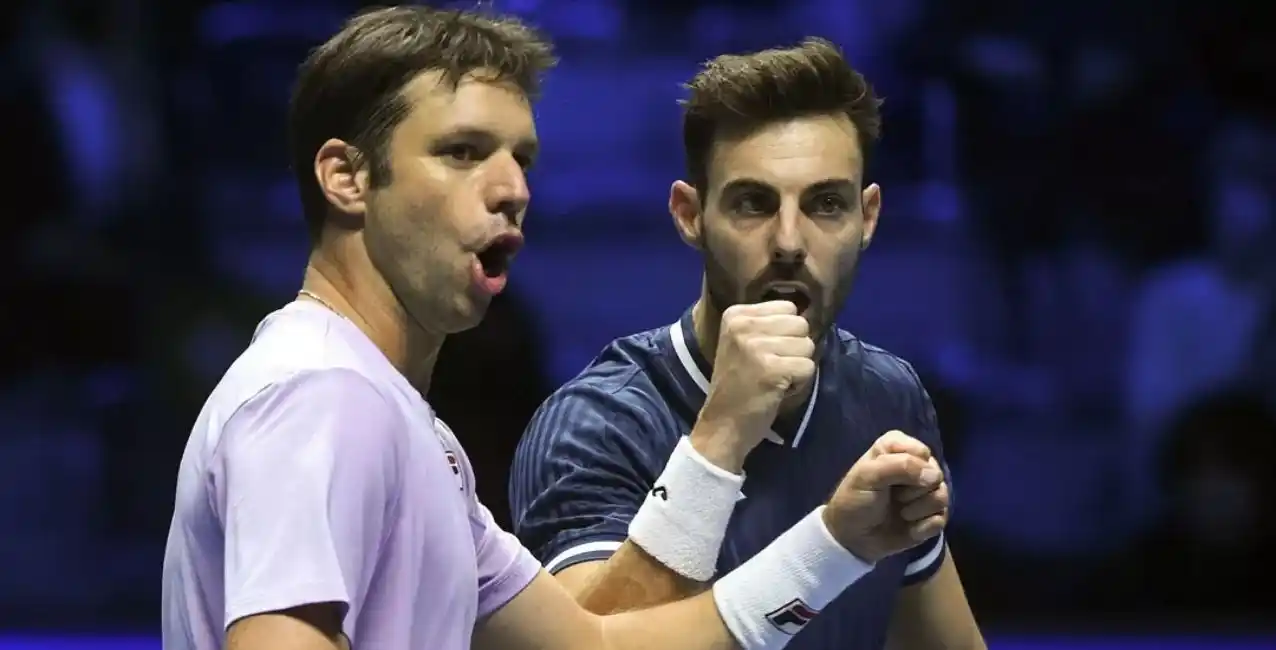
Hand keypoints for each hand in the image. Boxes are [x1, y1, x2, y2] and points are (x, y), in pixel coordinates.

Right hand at [690, 301, 814, 471]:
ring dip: (797, 366)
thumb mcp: (742, 343)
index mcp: (735, 314)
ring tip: (774, 379)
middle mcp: (743, 326)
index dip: (786, 333)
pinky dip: (800, 383)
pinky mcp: (771, 369)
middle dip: (795, 349)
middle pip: (801, 324)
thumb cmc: (737, 386)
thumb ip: (768, 326)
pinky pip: (808, 367)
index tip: (766, 353)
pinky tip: (778, 390)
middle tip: (773, 368)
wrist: (722, 425)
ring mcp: (756, 346)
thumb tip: (807, 318)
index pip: (788, 307)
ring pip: (808, 346)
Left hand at [822, 430, 947, 561]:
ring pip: (942, 496)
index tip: (887, 477)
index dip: (909, 467)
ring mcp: (925, 493)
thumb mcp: (868, 476)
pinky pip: (941, 519)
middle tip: (894, 497)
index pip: (921, 451)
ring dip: (918, 509)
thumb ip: (901, 466)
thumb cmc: (855, 501)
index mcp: (897, 449)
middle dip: (914, 490)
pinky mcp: (931, 517)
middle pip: (936, 474)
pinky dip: (922, 527)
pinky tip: (909, 528)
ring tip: (901, 513)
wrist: (852, 539)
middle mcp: (916, 467)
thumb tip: (935, 475)